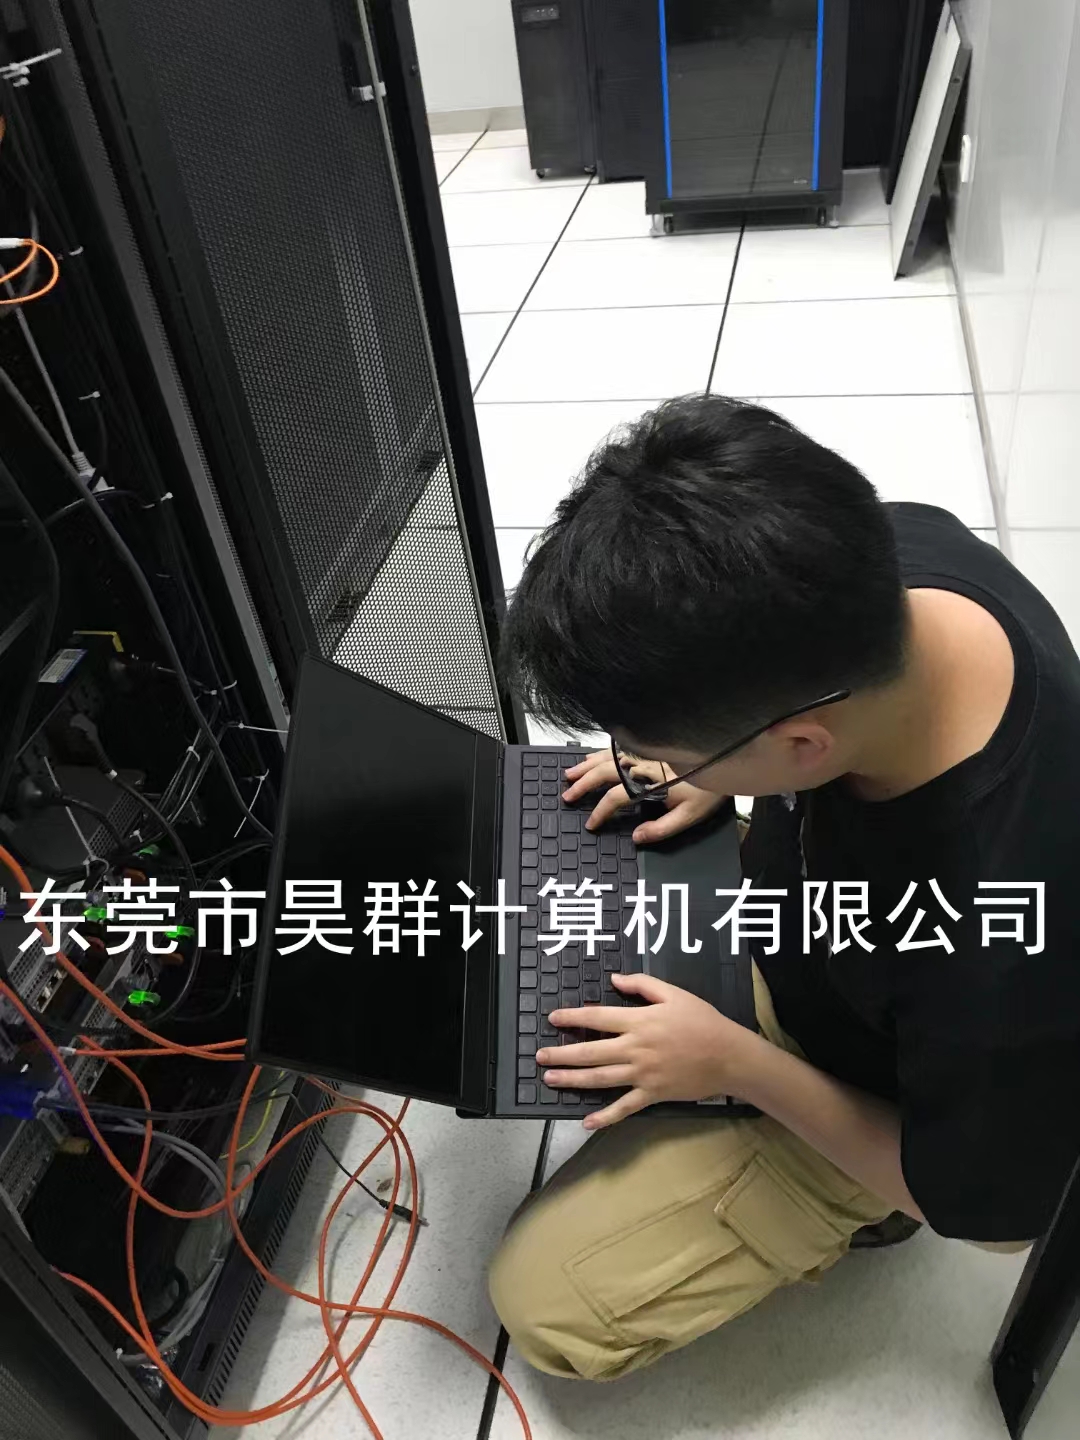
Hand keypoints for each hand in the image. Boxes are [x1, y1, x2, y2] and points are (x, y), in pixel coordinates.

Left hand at [536, 971, 765, 1128]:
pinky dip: (606, 1116)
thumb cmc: (703, 1021)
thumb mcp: (674, 993)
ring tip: (551, 1079)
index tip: (553, 1019)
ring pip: (600, 1078)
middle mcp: (635, 1048)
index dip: (572, 1018)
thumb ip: (642, 984)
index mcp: (639, 1021)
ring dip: (573, 1080)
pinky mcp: (652, 1094)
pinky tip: (587, 1122)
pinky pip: (625, 1107)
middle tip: (540, 1056)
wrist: (728, 1055)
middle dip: (562, 1054)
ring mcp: (642, 1074)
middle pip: (591, 1052)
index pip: (597, 1018)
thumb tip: (615, 980)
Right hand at [561, 749, 726, 844]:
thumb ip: (661, 829)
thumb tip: (636, 837)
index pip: (616, 797)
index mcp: (649, 782)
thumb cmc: (710, 788)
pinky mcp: (649, 748)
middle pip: (605, 772)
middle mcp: (643, 764)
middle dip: (584, 784)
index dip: (600, 811)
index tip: (591, 824)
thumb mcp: (689, 815)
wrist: (726, 758)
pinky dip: (600, 753)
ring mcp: (644, 754)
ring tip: (570, 774)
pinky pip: (617, 747)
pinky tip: (592, 756)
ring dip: (586, 766)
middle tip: (568, 796)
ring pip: (608, 757)